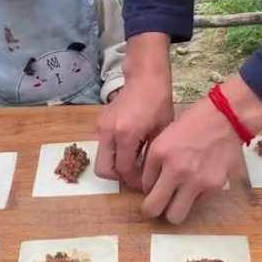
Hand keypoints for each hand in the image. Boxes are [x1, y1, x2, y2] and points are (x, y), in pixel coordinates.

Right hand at [95, 33, 172, 188]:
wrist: (145, 77)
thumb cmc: (158, 101)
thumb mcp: (161, 131)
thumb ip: (151, 156)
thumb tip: (149, 177)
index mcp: (126, 134)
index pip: (124, 170)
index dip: (134, 181)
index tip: (145, 184)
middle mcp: (108, 132)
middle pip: (104, 170)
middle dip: (119, 177)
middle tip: (135, 176)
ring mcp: (101, 127)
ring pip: (101, 159)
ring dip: (115, 165)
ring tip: (134, 162)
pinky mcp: (100, 123)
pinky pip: (103, 147)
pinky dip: (114, 153)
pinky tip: (131, 148)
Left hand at [141, 74, 261, 223]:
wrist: (225, 119)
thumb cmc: (194, 124)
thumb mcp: (165, 137)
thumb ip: (154, 162)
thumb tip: (149, 187)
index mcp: (160, 154)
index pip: (143, 186)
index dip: (147, 189)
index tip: (152, 189)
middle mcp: (176, 170)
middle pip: (154, 209)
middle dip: (153, 211)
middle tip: (158, 206)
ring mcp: (196, 180)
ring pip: (176, 216)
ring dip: (174, 210)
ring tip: (179, 198)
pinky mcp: (214, 187)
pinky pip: (197, 204)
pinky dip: (195, 198)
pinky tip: (199, 181)